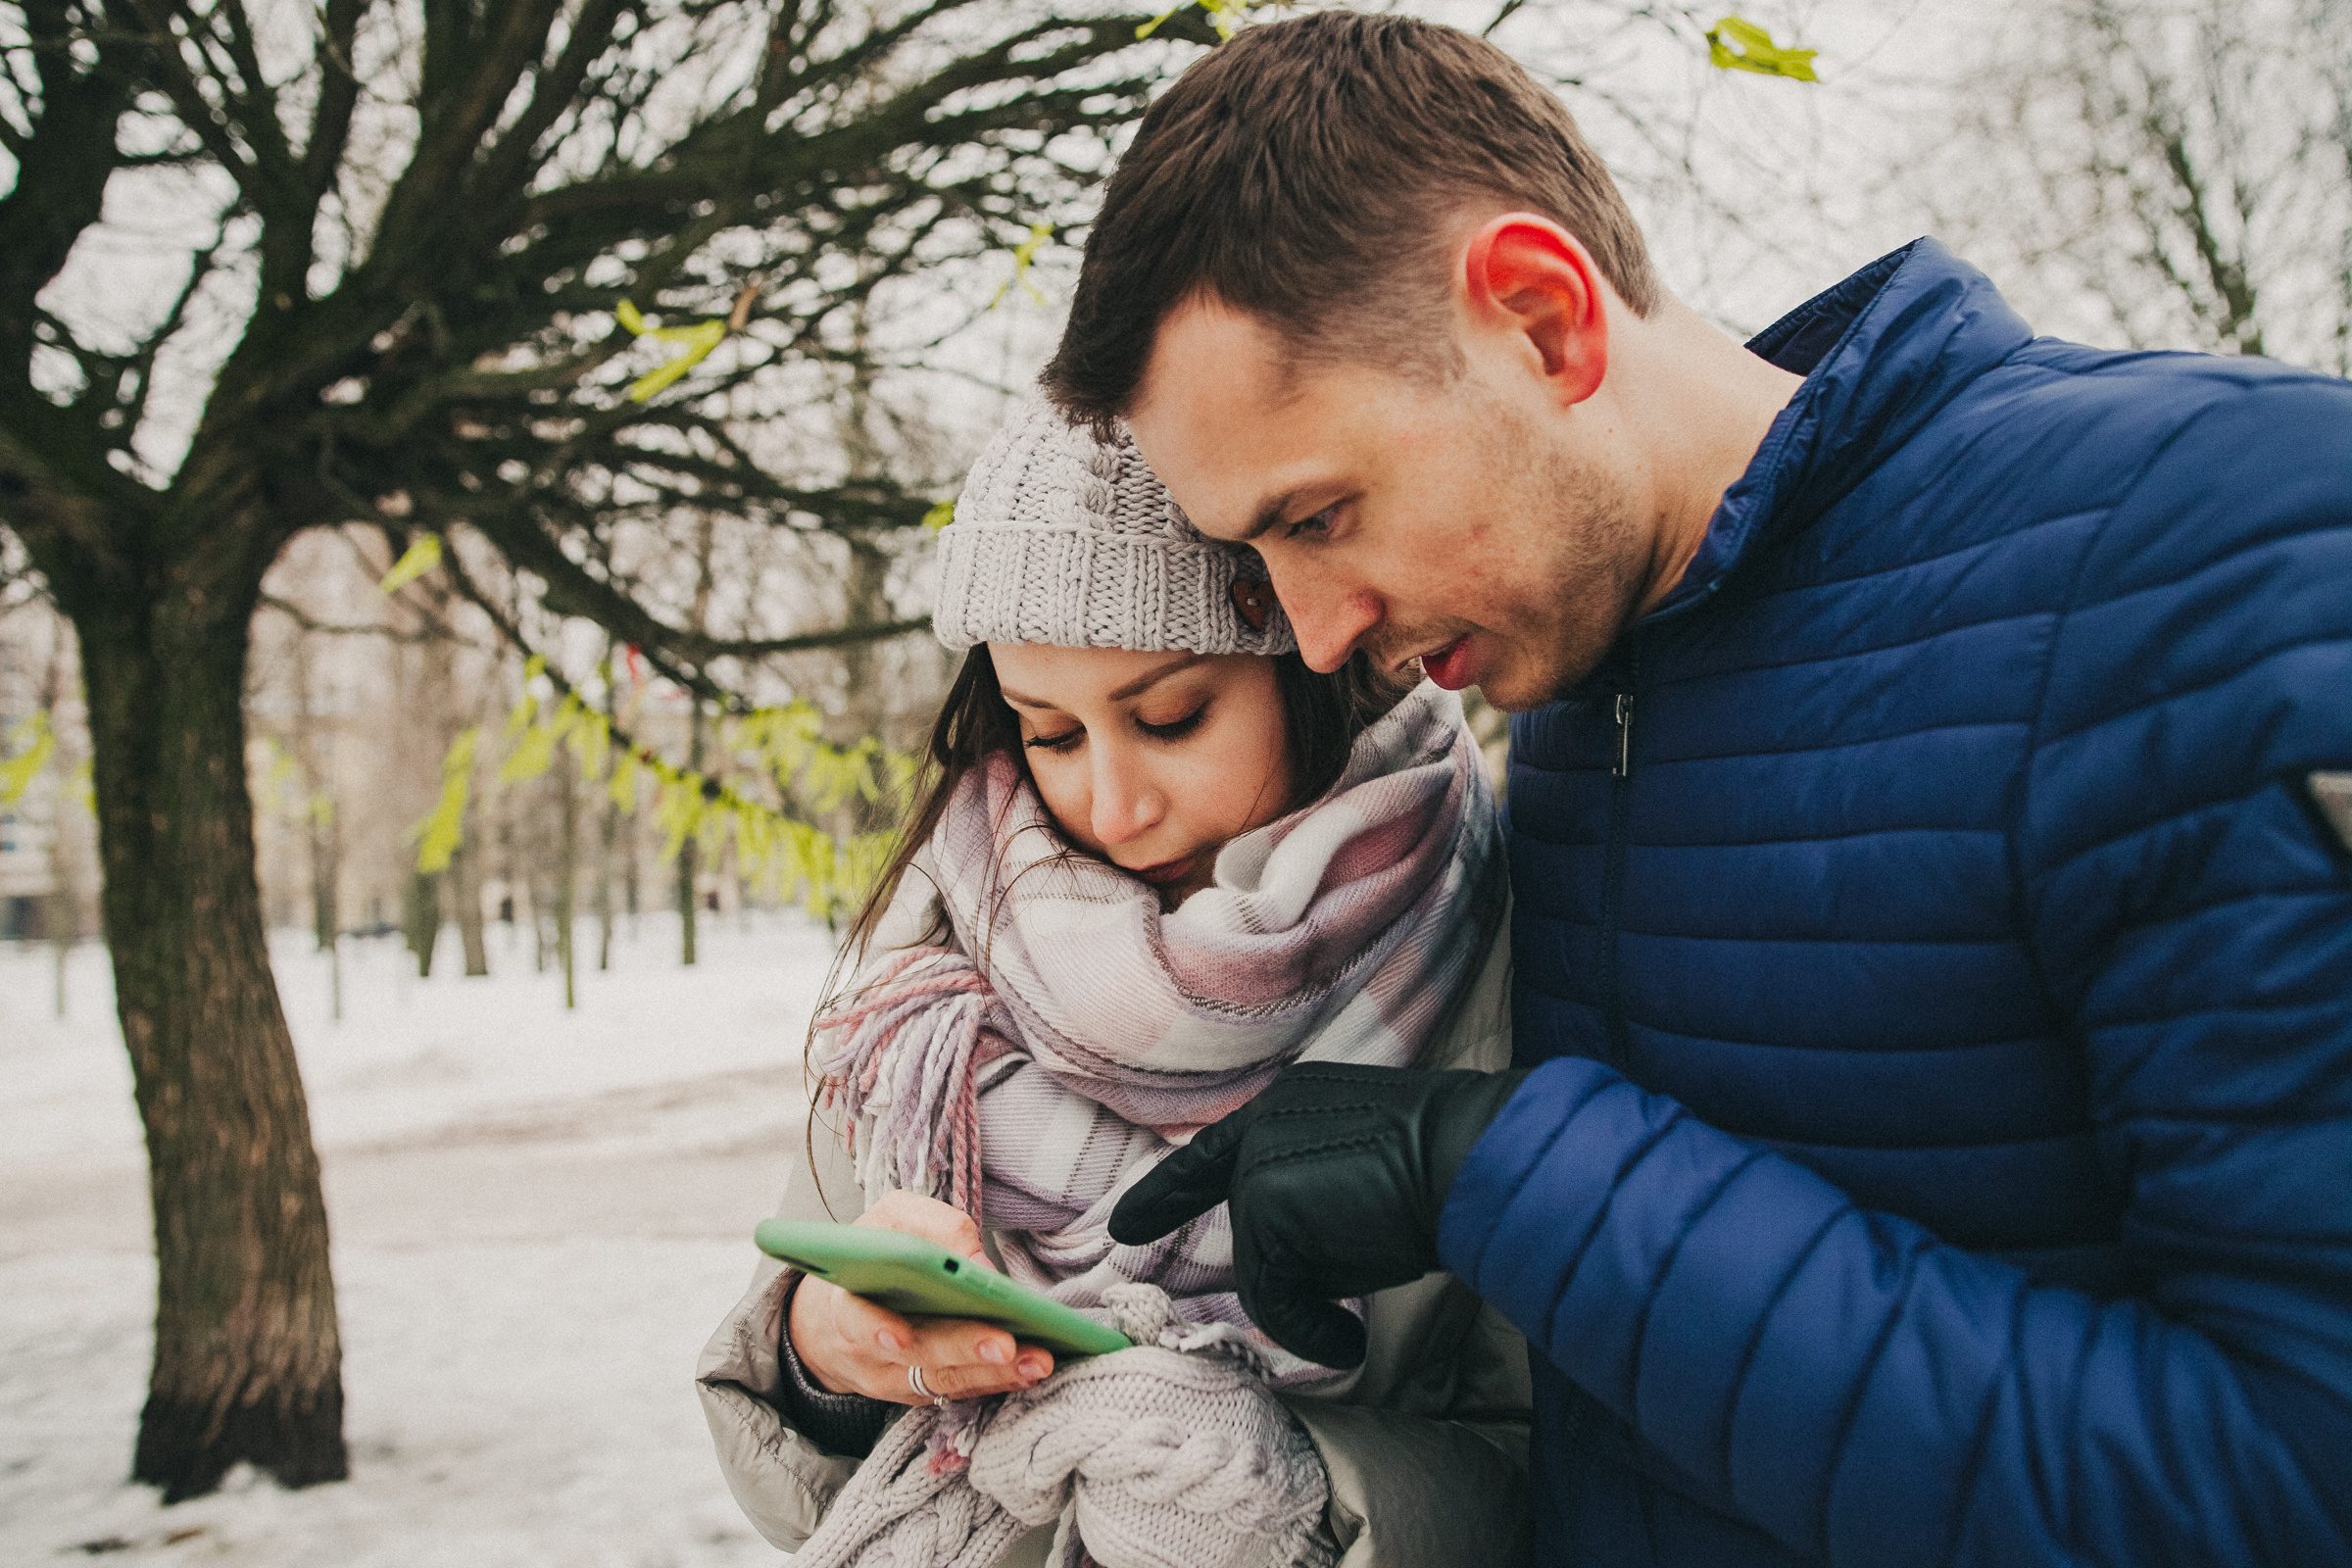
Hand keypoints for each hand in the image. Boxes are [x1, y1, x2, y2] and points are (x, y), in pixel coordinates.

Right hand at [787, 1191, 1054, 1403]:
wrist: (838, 1313)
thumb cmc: (875, 1255)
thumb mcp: (893, 1219)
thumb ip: (933, 1228)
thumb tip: (979, 1265)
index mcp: (847, 1302)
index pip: (854, 1321)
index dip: (875, 1329)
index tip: (899, 1334)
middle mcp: (867, 1352)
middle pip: (916, 1355)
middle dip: (962, 1349)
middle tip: (1004, 1344)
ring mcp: (894, 1379)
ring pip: (944, 1381)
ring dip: (994, 1374)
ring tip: (1037, 1361)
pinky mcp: (921, 1393)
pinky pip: (960, 1391)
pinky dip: (997, 1382)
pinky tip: (1030, 1371)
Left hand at [1108, 1063, 1528, 1368]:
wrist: (1472, 1160)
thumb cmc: (1450, 1171)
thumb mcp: (1371, 1171)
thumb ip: (1316, 1203)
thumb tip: (1294, 1271)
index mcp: (1294, 1101)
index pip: (1216, 1154)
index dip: (1170, 1195)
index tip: (1124, 1231)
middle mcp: (1267, 1121)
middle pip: (1252, 1221)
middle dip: (1291, 1274)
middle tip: (1339, 1302)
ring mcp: (1261, 1161)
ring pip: (1263, 1267)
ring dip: (1314, 1307)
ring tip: (1361, 1320)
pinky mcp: (1265, 1207)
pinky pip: (1272, 1298)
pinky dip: (1311, 1332)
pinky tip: (1349, 1343)